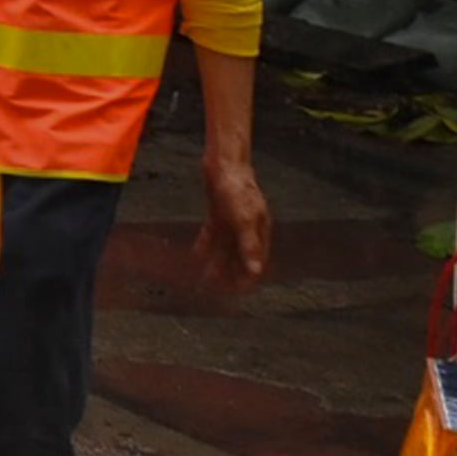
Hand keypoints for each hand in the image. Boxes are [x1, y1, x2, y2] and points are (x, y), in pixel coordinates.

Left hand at [202, 150, 274, 288]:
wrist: (224, 162)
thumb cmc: (238, 187)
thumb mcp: (244, 218)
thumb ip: (249, 244)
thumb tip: (254, 270)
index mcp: (260, 232)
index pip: (256, 263)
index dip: (246, 279)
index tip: (234, 294)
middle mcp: (248, 229)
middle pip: (240, 259)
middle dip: (230, 276)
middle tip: (215, 291)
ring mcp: (233, 221)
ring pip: (225, 250)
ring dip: (217, 265)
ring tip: (205, 279)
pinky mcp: (219, 214)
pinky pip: (212, 236)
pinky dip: (206, 247)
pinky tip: (196, 257)